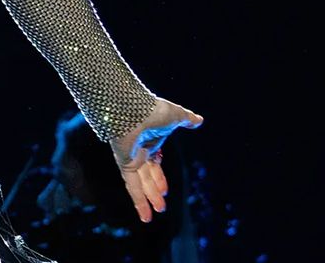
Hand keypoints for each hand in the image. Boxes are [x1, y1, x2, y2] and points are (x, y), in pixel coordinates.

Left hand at [111, 97, 203, 223]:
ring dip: (148, 200)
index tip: (165, 190)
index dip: (159, 177)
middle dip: (154, 191)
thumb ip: (187, 119)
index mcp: (151, 141)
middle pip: (147, 177)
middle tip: (161, 207)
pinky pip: (132, 187)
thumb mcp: (176, 116)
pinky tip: (145, 215)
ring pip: (140, 185)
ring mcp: (131, 158)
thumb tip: (199, 120)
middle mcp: (139, 151)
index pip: (155, 164)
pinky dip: (138, 201)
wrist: (135, 109)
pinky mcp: (125, 164)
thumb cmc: (155, 110)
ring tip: (154, 215)